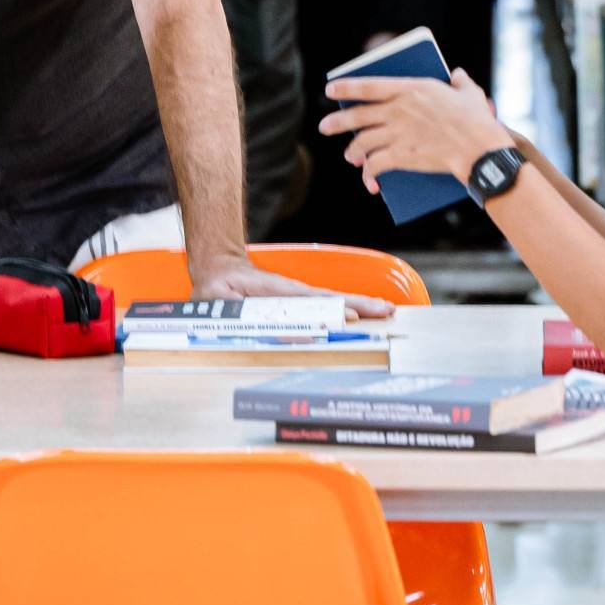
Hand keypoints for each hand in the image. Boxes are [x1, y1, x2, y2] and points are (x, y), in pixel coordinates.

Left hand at [189, 253, 395, 321]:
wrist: (220, 273)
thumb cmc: (218, 292)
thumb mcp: (222, 304)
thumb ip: (239, 317)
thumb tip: (266, 331)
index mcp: (276, 293)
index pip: (310, 301)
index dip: (331, 309)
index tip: (352, 316)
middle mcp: (294, 294)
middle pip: (331, 300)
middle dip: (360, 305)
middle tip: (387, 311)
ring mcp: (299, 299)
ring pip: (333, 303)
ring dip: (361, 306)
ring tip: (386, 311)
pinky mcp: (300, 303)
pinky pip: (326, 307)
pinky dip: (348, 309)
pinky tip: (365, 315)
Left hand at [320, 65, 510, 192]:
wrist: (479, 150)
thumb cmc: (478, 121)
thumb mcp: (470, 94)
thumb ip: (460, 82)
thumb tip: (457, 74)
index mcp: (411, 89)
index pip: (369, 85)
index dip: (346, 87)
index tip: (330, 89)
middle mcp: (398, 110)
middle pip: (358, 115)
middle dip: (337, 122)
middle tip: (325, 126)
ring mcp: (398, 134)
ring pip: (362, 142)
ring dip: (353, 151)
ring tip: (349, 156)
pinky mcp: (402, 156)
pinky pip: (376, 165)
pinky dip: (369, 175)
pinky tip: (369, 182)